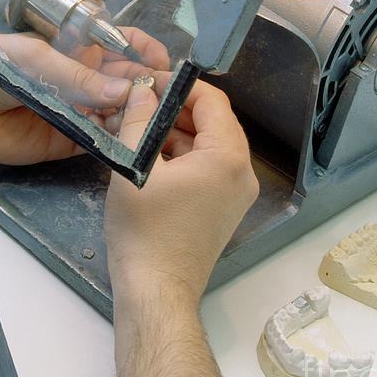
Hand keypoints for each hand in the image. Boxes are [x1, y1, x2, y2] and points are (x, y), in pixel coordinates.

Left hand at [0, 29, 168, 165]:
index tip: (161, 61)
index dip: (142, 52)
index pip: (119, 47)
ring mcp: (75, 111)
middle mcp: (80, 80)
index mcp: (74, 51)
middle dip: (147, 87)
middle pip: (125, 82)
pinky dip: (115, 142)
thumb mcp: (33, 59)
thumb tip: (121, 89)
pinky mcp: (65, 141)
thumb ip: (76, 76)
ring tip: (153, 121)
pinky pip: (97, 142)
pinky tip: (130, 142)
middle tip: (165, 97)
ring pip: (116, 113)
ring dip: (135, 116)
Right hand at [104, 76, 258, 308]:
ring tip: (138, 130)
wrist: (155, 291)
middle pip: (213, 121)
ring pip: (209, 145)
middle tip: (139, 105)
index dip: (179, 86)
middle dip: (176, 109)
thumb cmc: (145, 231)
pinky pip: (208, 168)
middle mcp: (242, 173)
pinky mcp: (224, 209)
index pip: (212, 100)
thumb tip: (142, 91)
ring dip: (176, 132)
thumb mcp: (133, 166)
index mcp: (228, 158)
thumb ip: (138, 120)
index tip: (148, 84)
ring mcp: (237, 194)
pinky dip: (183, 157)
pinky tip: (150, 158)